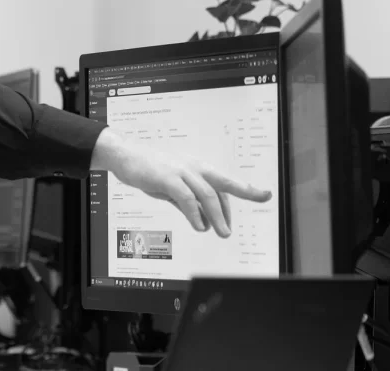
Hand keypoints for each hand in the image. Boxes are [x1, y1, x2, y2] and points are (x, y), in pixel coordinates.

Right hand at [91, 129, 271, 236]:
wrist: (125, 155)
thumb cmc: (148, 169)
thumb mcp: (171, 186)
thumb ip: (186, 200)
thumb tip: (200, 217)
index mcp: (197, 167)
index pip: (224, 183)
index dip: (244, 191)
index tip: (264, 195)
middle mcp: (194, 167)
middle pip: (224, 184)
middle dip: (242, 199)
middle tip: (243, 224)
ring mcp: (181, 170)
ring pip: (207, 195)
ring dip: (217, 216)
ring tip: (222, 233)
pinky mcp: (168, 177)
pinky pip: (186, 197)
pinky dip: (195, 213)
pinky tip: (199, 225)